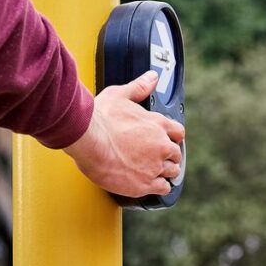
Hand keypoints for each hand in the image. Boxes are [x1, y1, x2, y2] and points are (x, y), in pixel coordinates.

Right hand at [64, 71, 184, 197]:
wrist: (87, 140)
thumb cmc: (100, 118)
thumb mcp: (120, 95)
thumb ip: (139, 87)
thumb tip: (152, 77)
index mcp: (158, 124)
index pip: (178, 132)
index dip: (173, 137)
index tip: (167, 140)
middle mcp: (161, 145)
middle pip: (176, 154)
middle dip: (169, 156)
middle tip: (157, 157)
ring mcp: (155, 165)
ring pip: (172, 171)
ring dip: (165, 171)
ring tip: (154, 171)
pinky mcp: (145, 183)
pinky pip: (163, 188)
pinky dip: (160, 186)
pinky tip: (152, 184)